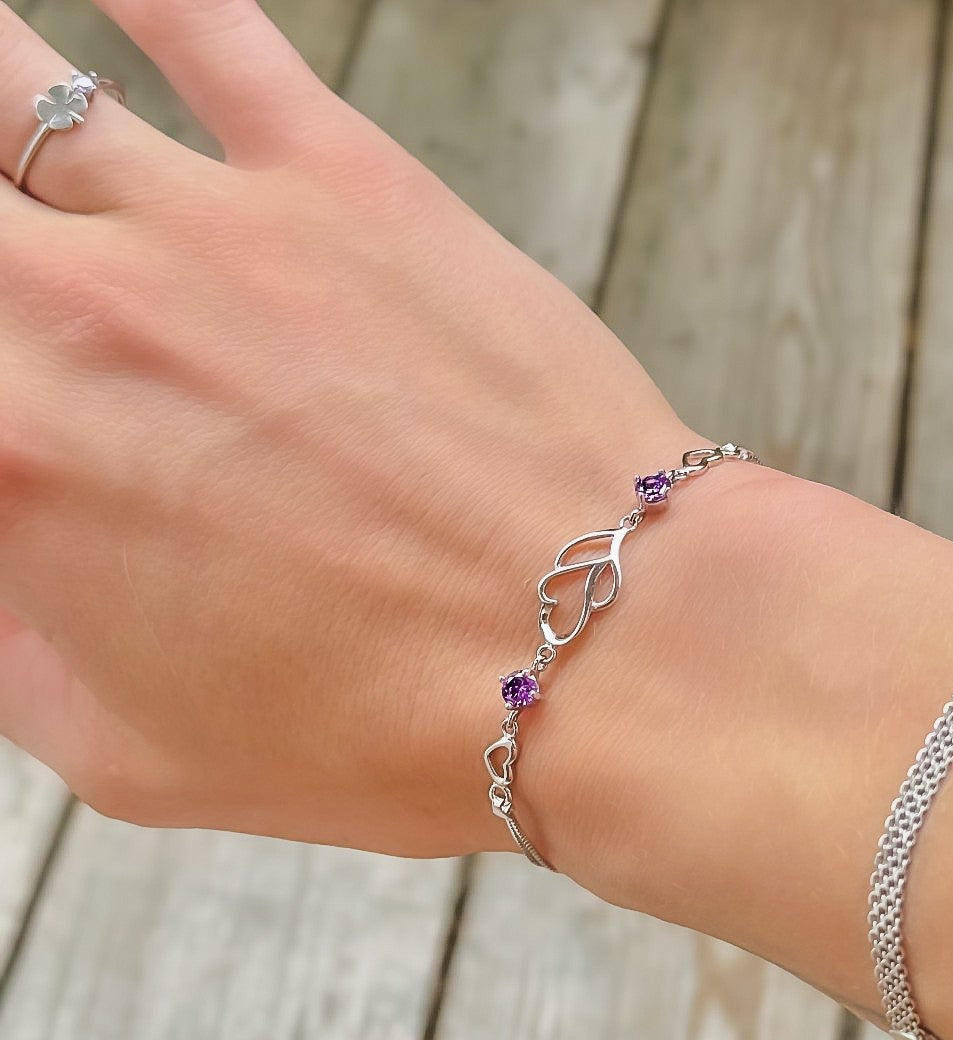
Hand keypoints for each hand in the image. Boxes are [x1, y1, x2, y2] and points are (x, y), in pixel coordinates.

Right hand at [0, 0, 690, 858]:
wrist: (595, 650)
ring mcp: (210, 228)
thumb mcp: (143, 756)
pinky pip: (209, 29)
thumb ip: (16, 654)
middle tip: (17, 280)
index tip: (18, 410)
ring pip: (17, 87)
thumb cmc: (385, 726)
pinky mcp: (344, 178)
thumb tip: (4, 574)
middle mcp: (75, 319)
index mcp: (9, 468)